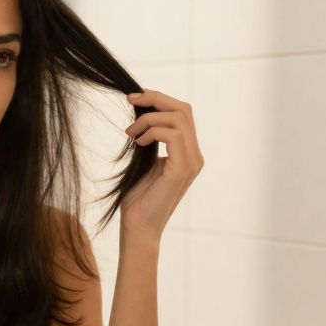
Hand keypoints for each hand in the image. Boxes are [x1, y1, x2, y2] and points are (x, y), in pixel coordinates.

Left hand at [119, 88, 203, 240]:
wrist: (139, 227)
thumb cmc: (138, 199)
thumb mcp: (145, 161)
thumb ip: (151, 138)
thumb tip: (142, 112)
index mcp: (188, 153)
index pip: (182, 113)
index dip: (159, 99)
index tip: (134, 98)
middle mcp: (195, 156)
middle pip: (184, 109)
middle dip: (155, 99)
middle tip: (130, 100)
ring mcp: (192, 162)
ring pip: (178, 118)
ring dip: (149, 118)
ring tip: (131, 133)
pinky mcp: (183, 169)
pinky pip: (172, 135)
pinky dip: (151, 132)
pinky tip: (138, 143)